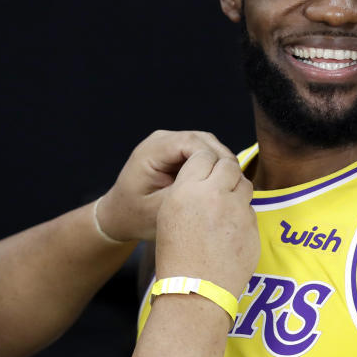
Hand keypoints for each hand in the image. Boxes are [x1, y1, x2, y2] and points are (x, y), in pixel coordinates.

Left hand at [96, 130, 235, 241]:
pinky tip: (221, 183)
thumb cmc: (134, 216)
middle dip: (222, 160)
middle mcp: (161, 141)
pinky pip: (202, 152)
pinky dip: (214, 166)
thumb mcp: (158, 210)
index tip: (228, 180)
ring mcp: (170, 144)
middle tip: (237, 184)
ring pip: (207, 144)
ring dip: (220, 163)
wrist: (119, 216)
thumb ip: (186, 194)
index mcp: (152, 151)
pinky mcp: (177, 152)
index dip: (215, 158)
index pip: (192, 143)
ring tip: (232, 185)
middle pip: (203, 140)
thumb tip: (215, 186)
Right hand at [154, 149, 258, 298]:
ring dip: (236, 189)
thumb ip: (188, 187)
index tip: (204, 170)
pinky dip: (241, 214)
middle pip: (228, 164)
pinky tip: (229, 231)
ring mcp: (237, 211)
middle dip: (224, 171)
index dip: (205, 161)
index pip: (203, 155)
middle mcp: (214, 195)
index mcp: (188, 190)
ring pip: (244, 184)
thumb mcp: (169, 214)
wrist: (195, 291)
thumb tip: (206, 170)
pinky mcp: (252, 227)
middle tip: (218, 183)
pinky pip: (249, 210)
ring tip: (223, 207)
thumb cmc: (176, 254)